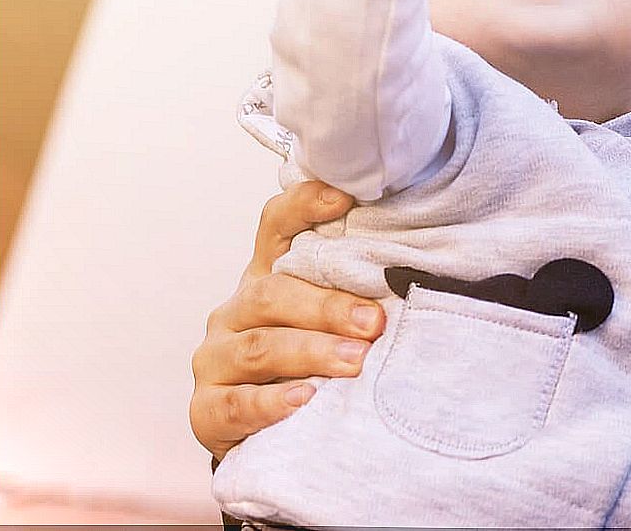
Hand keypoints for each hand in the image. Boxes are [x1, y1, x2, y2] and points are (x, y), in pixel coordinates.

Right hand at [189, 182, 386, 460]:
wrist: (260, 432)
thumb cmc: (308, 363)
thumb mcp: (331, 323)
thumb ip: (361, 292)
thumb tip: (423, 268)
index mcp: (267, 278)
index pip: (277, 227)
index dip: (304, 206)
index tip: (344, 198)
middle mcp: (236, 312)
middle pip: (271, 293)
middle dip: (327, 307)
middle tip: (374, 321)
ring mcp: (215, 360)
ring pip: (257, 347)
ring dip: (310, 352)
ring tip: (355, 361)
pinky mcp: (207, 410)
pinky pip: (235, 404)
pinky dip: (271, 402)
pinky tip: (304, 400)